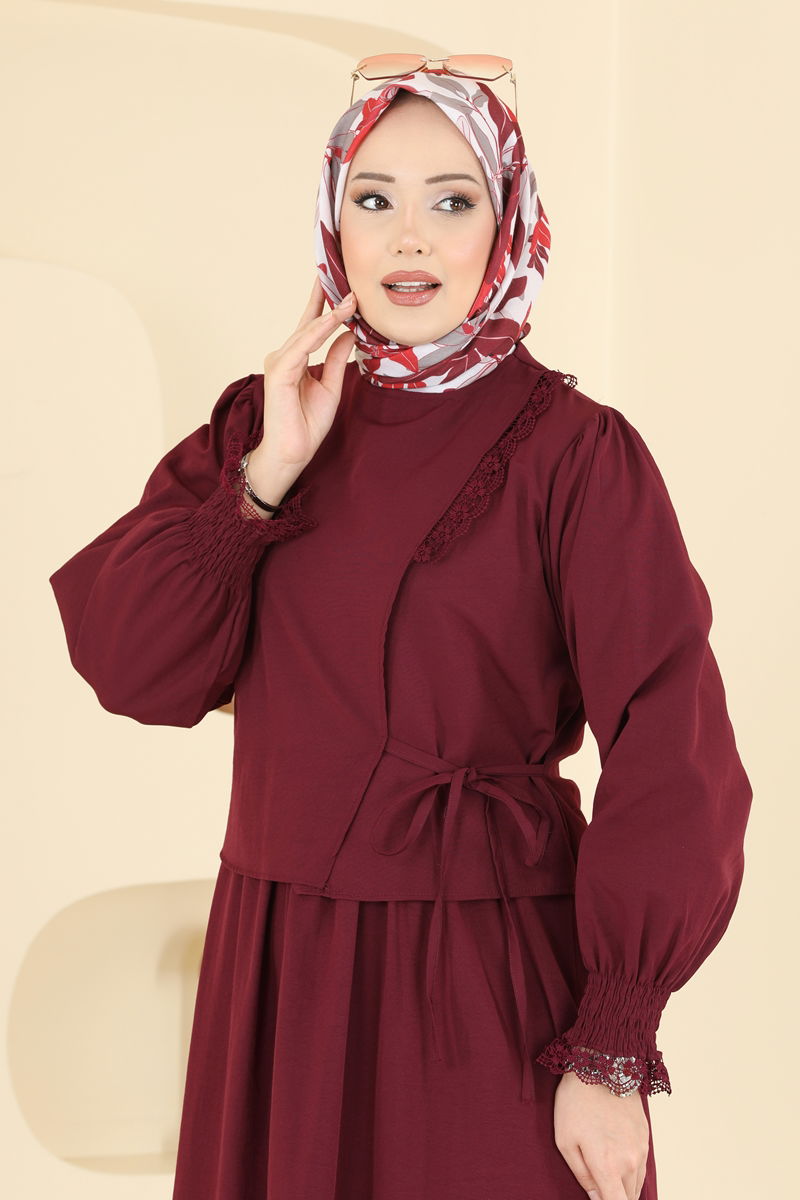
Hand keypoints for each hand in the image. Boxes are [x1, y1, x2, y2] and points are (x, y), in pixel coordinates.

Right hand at [247, 276, 356, 490]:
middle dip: (328, 298)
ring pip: (307, 331)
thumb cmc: (307, 424)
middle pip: (308, 321)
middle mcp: (285, 355)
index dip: (325, 302)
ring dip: (329, 313)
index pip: (312, 324)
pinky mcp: (280, 373)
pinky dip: (319, 332)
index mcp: (297, 358)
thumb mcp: (331, 386)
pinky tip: (334, 320)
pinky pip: (302, 347)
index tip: (342, 282)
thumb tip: (349, 334)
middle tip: (346, 274)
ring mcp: (280, 363)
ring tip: (350, 297)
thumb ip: (337, 359)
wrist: (292, 452)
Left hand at [553, 1066, 649, 1199]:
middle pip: (628, 1198)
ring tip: (606, 1170)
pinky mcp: (645, 1136)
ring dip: (624, 1186)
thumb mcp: (565, 1140)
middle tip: (598, 1183)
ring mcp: (641, 1149)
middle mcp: (630, 1162)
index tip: (599, 1199)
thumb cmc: (575, 1103)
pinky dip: (631, 1171)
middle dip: (614, 1196)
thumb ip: (582, 1175)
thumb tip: (595, 1198)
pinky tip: (617, 1158)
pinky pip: (642, 1166)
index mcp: (608, 1166)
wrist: (601, 1067)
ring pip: (637, 1184)